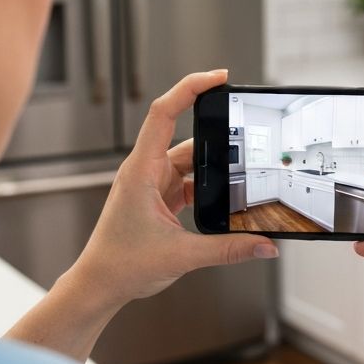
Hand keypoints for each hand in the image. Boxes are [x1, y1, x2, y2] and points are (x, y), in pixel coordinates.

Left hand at [68, 69, 277, 311]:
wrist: (99, 285)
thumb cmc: (121, 265)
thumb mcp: (181, 256)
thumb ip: (228, 249)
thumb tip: (265, 246)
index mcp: (141, 171)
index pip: (164, 112)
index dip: (190, 88)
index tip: (218, 77)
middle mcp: (145, 170)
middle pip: (187, 136)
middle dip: (216, 132)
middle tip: (244, 126)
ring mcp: (151, 183)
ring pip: (191, 161)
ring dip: (213, 167)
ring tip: (240, 172)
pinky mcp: (158, 197)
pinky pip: (188, 180)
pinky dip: (207, 185)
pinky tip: (224, 197)